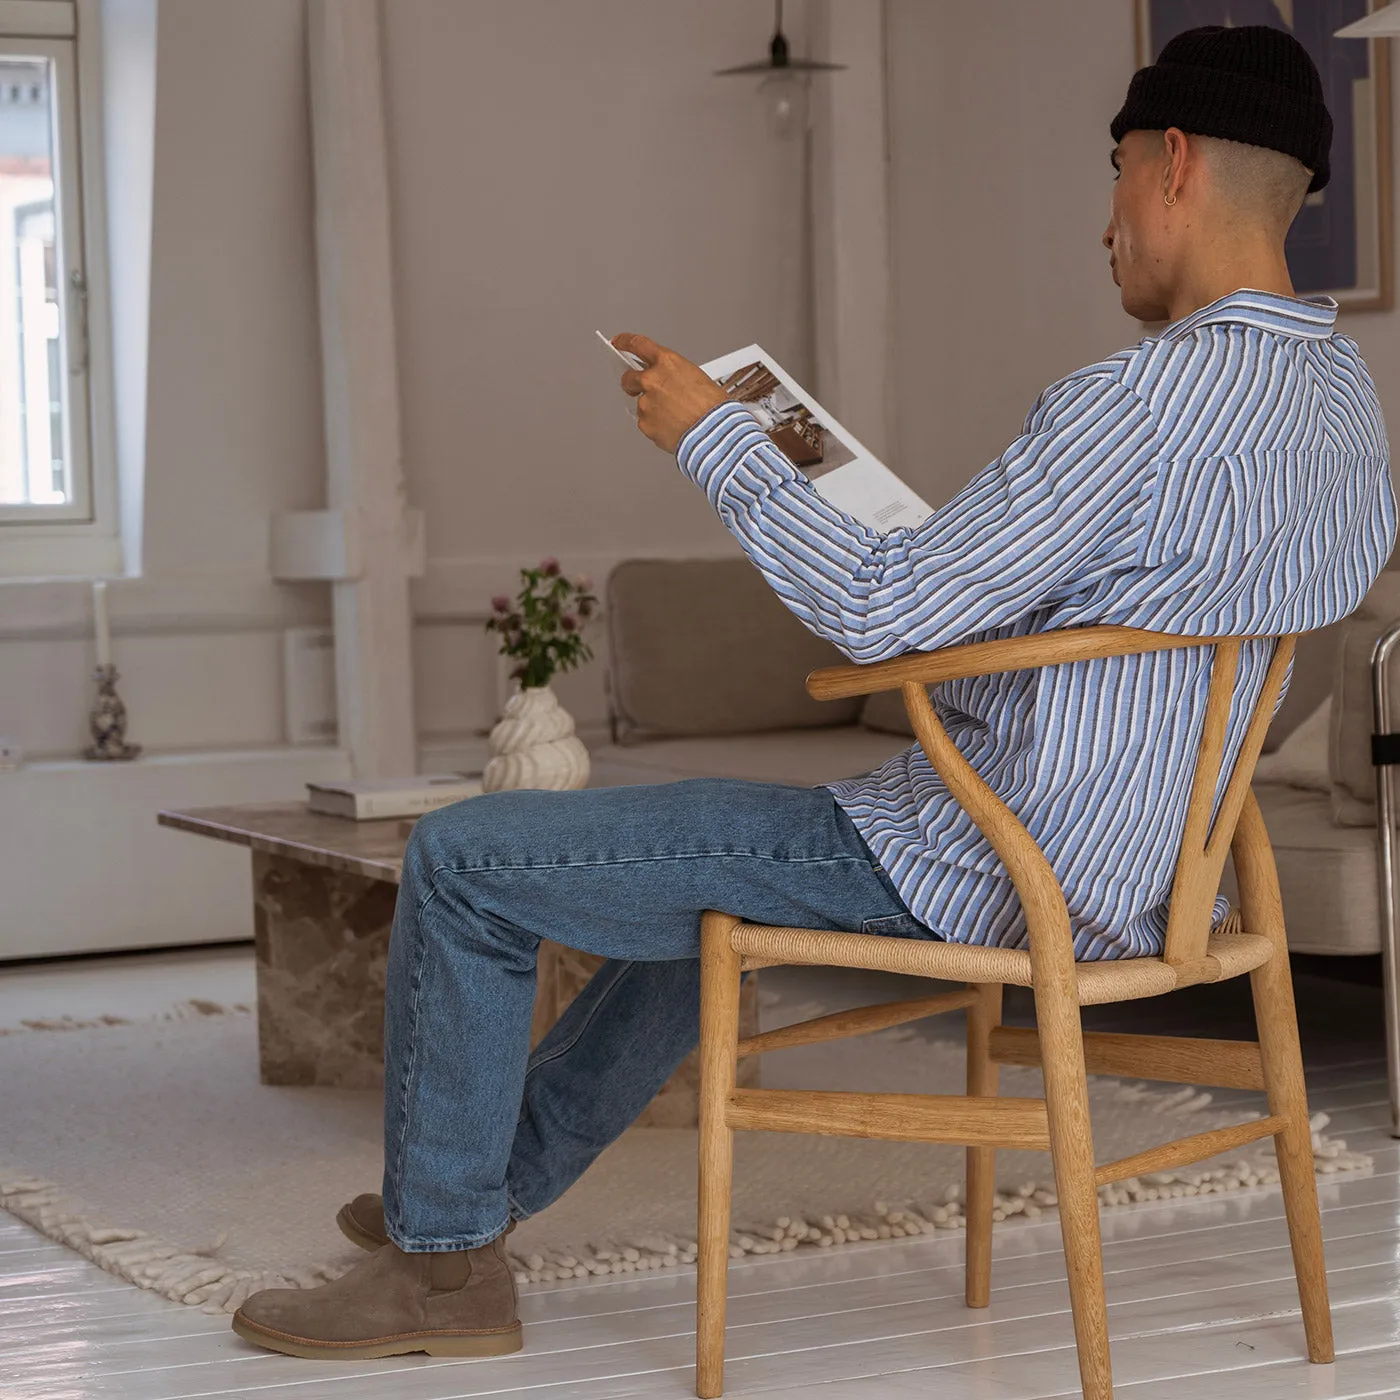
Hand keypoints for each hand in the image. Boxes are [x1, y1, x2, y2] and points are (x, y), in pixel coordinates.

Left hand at [613, 333, 727, 454]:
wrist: (714, 433)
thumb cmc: (713, 407)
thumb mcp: (697, 378)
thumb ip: (674, 376)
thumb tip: (667, 382)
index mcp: (667, 362)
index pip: (638, 344)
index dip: (625, 341)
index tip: (619, 342)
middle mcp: (652, 380)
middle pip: (629, 377)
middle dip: (630, 382)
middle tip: (636, 388)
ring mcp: (646, 403)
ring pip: (640, 404)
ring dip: (651, 408)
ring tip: (673, 416)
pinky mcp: (644, 423)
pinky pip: (645, 423)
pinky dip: (656, 425)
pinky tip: (672, 426)